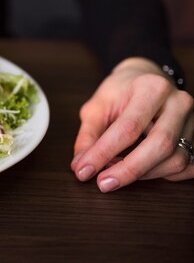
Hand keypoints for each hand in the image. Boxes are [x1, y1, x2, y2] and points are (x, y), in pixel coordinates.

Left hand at [71, 57, 193, 191]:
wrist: (146, 79)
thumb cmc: (119, 93)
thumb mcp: (97, 107)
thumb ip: (88, 136)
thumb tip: (81, 167)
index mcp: (151, 88)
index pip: (129, 127)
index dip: (104, 153)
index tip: (84, 171)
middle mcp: (178, 102)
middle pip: (160, 145)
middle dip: (129, 170)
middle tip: (103, 184)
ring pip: (176, 160)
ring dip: (143, 174)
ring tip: (116, 174)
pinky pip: (187, 167)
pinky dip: (162, 175)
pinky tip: (141, 171)